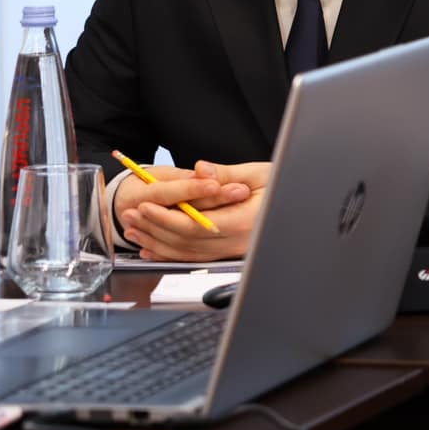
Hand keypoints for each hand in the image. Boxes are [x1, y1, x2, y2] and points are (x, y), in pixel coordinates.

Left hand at [120, 160, 269, 261]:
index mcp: (246, 222)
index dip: (166, 217)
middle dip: (154, 228)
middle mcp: (239, 242)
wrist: (298, 204)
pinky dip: (171, 254)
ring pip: (188, 252)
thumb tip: (201, 171)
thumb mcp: (259, 173)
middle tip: (130, 215)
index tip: (145, 205)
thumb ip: (226, 174)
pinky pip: (195, 258)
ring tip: (134, 230)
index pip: (196, 225)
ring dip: (157, 243)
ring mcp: (234, 251)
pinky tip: (153, 248)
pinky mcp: (229, 254)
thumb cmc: (282, 186)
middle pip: (187, 241)